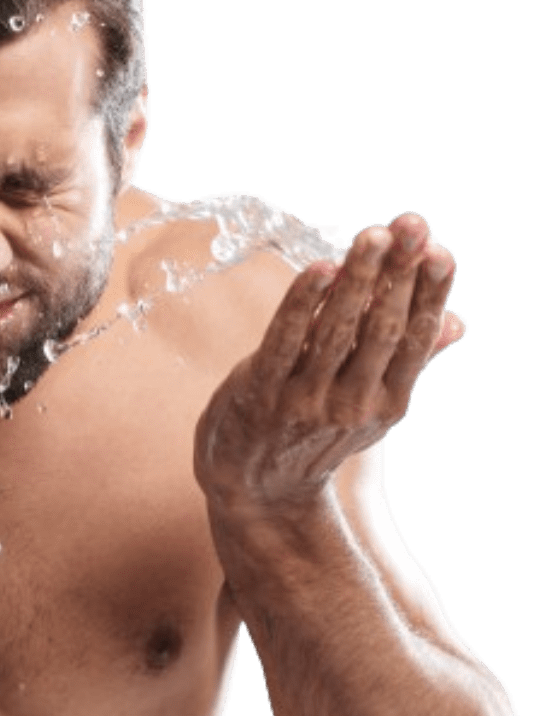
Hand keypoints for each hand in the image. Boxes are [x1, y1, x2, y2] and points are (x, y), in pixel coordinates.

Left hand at [194, 213, 464, 514]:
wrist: (256, 492)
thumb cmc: (316, 435)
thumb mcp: (370, 406)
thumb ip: (408, 360)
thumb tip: (459, 321)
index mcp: (387, 401)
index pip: (415, 339)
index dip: (429, 293)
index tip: (442, 249)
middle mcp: (353, 403)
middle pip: (382, 328)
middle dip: (398, 273)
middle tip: (412, 223)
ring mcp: (306, 398)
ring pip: (336, 330)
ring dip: (356, 279)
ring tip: (372, 236)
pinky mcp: (262, 391)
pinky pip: (285, 340)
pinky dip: (302, 303)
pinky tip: (318, 268)